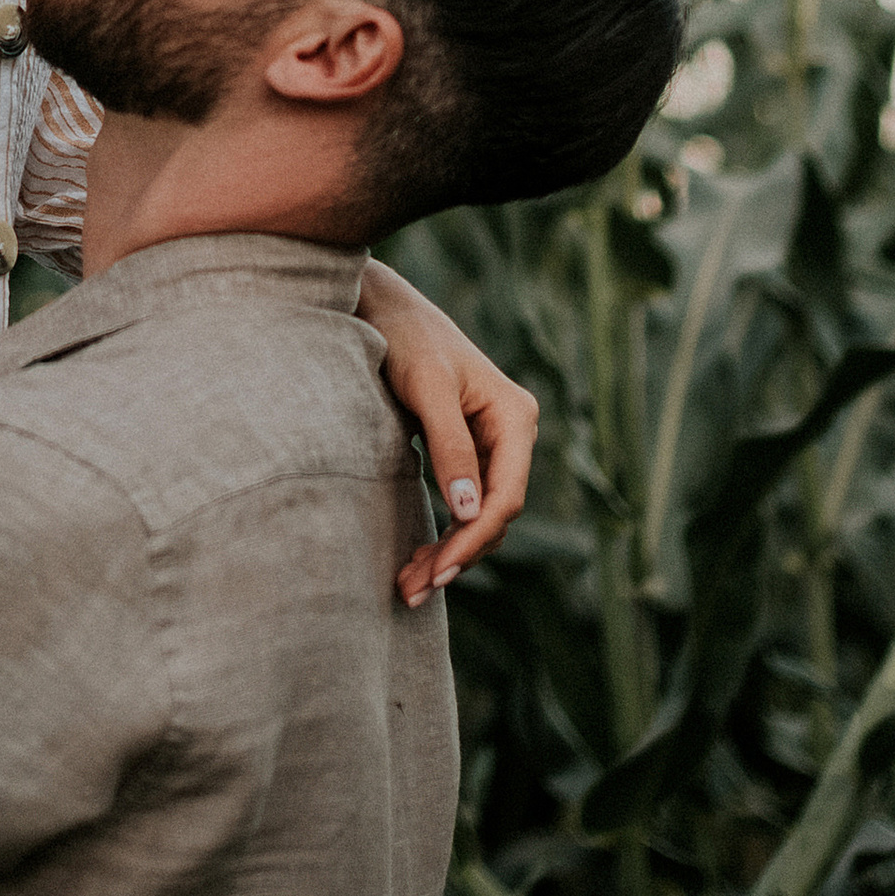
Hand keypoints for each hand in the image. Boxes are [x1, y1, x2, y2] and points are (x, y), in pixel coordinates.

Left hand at [357, 257, 540, 606]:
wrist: (379, 306)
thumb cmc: (404, 337)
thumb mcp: (426, 388)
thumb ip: (450, 445)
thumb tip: (468, 511)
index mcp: (515, 417)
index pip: (505, 496)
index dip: (475, 539)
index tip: (440, 570)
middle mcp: (511, 433)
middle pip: (493, 513)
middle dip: (457, 554)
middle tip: (413, 589)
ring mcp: (490, 444)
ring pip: (478, 515)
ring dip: (448, 552)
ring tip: (409, 586)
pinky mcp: (463, 451)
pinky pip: (461, 503)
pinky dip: (442, 533)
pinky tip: (417, 560)